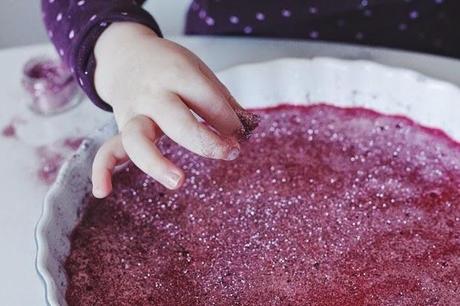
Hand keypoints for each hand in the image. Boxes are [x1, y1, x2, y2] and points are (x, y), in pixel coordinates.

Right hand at [91, 22, 246, 197]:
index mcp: (177, 72)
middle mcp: (152, 93)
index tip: (240, 133)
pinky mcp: (121, 127)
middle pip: (177, 121)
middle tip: (231, 153)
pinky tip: (104, 192)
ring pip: (138, 138)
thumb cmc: (170, 66)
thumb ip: (220, 100)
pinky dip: (102, 170)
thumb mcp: (198, 70)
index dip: (229, 120)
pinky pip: (108, 149)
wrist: (127, 54)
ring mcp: (133, 112)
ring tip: (179, 181)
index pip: (207, 99)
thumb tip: (245, 130)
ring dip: (157, 163)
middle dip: (206, 141)